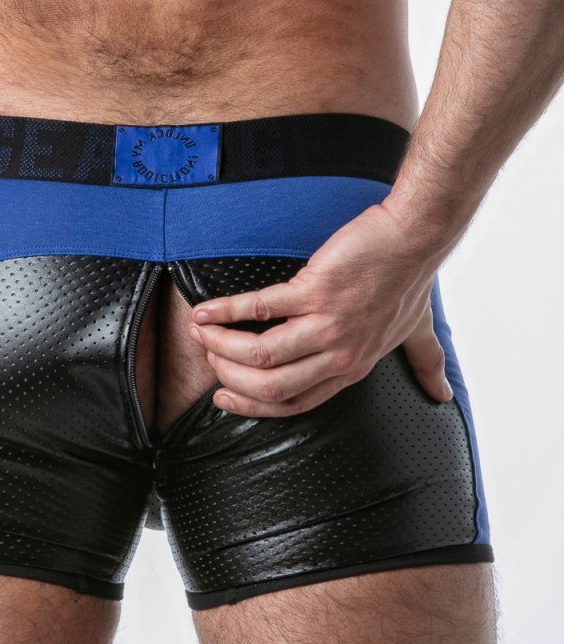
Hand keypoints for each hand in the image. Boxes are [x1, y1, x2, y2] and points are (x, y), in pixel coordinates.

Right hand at [187, 203, 453, 416]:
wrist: (414, 237)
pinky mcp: (314, 290)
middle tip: (210, 360)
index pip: (293, 403)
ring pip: (260, 355)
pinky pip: (259, 308)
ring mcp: (325, 324)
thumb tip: (442, 395)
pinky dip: (224, 311)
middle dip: (230, 378)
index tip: (224, 399)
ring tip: (201, 332)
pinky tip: (204, 310)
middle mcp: (338, 354)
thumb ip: (424, 363)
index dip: (252, 406)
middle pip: (270, 386)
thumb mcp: (416, 333)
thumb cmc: (410, 282)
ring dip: (221, 345)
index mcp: (351, 368)